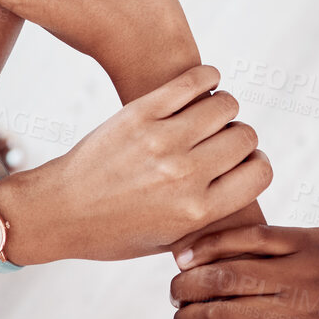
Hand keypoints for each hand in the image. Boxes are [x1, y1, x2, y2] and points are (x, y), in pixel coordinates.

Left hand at [0, 65, 271, 263]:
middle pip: (245, 135)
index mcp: (197, 212)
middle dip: (238, 137)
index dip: (255, 164)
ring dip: (223, 108)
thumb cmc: (115, 232)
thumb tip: (248, 181)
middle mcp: (184, 175)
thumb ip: (214, 215)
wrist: (57, 211)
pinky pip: (195, 81)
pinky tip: (204, 85)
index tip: (241, 162)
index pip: (260, 172)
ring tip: (207, 115)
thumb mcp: (171, 240)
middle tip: (218, 140)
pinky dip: (207, 78)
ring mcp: (161, 141)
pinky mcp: (140, 113)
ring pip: (226, 105)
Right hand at [170, 224, 318, 318]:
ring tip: (178, 285)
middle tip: (177, 313)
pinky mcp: (308, 239)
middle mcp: (301, 315)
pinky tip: (190, 252)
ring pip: (225, 277)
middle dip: (184, 318)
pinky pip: (248, 240)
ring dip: (189, 281)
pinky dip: (211, 245)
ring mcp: (304, 273)